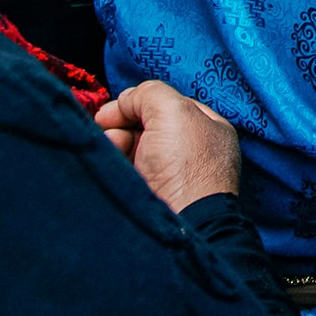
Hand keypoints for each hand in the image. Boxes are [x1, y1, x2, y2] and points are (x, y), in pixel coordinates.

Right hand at [94, 81, 241, 211]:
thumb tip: (125, 102)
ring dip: (114, 143)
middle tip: (107, 127)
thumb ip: (149, 93)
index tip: (114, 110)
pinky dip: (113, 163)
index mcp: (208, 128)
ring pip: (130, 149)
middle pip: (144, 127)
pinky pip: (125, 172)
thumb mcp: (173, 110)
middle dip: (122, 125)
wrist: (181, 223)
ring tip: (110, 148)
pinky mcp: (151, 196)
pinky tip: (109, 162)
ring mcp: (171, 176)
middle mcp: (191, 151)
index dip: (138, 103)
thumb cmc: (186, 166)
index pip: (166, 105)